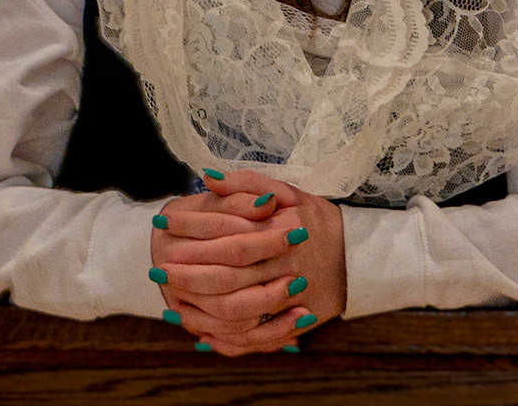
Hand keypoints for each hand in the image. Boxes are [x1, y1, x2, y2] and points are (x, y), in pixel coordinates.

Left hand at [149, 169, 345, 354]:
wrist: (359, 256)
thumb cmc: (317, 219)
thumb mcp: (290, 191)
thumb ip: (247, 183)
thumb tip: (207, 178)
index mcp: (284, 233)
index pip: (230, 237)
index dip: (193, 232)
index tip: (164, 226)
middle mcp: (288, 268)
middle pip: (229, 278)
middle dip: (188, 275)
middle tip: (158, 270)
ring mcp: (292, 300)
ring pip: (238, 312)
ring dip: (201, 309)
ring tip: (171, 301)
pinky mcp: (295, 323)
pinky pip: (256, 338)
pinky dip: (227, 338)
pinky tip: (201, 332)